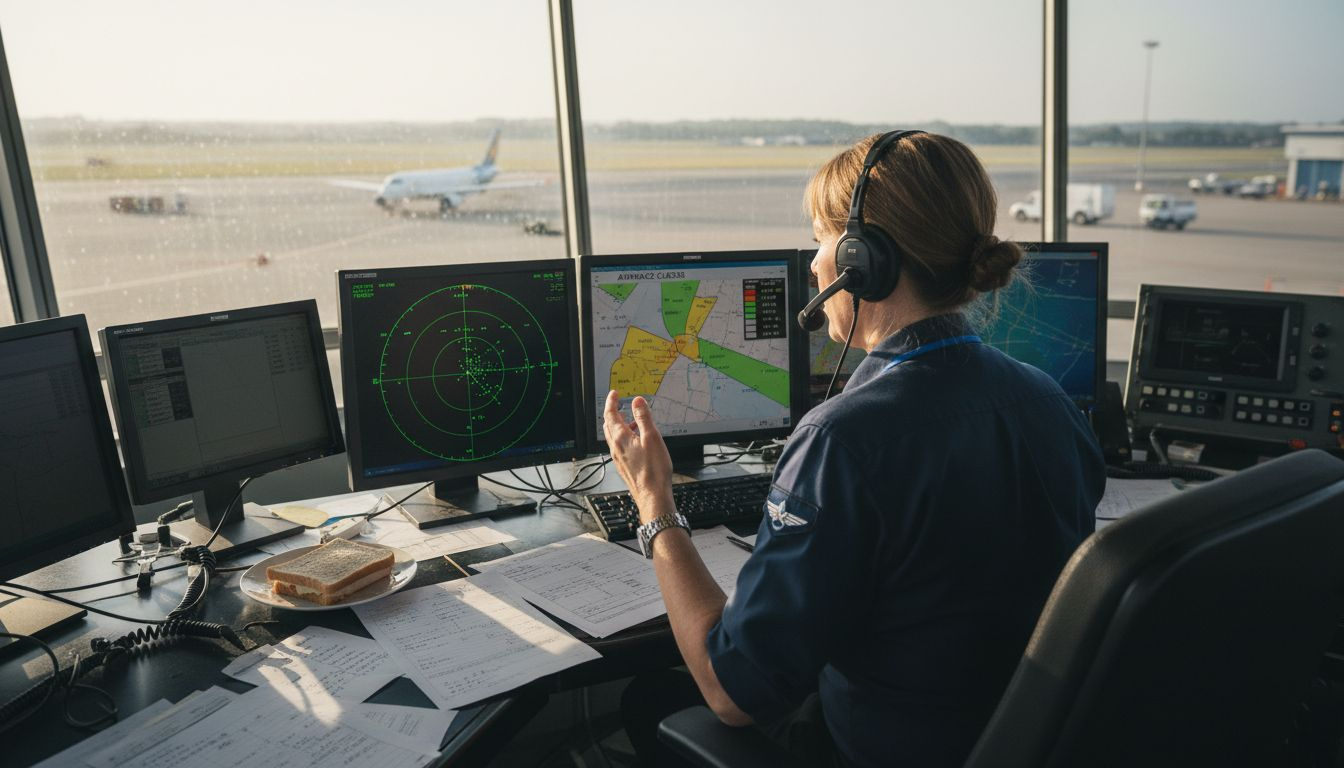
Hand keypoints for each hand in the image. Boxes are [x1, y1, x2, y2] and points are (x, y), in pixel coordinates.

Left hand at [602, 390, 673, 522]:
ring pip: (613, 436)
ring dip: (620, 425)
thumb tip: (637, 401)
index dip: (611, 401)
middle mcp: (616, 447)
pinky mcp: (624, 465)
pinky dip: (625, 437)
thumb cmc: (653, 470)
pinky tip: (637, 441)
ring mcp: (618, 457)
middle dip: (612, 412)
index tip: (614, 393)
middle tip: (619, 404)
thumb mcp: (652, 438)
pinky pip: (619, 446)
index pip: (610, 414)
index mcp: (621, 438)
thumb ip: (644, 418)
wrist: (652, 495)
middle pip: (608, 425)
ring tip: (633, 421)